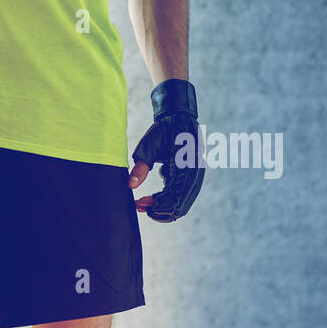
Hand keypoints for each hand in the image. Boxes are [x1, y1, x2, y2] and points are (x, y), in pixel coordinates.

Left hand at [128, 78, 204, 221]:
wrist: (177, 116)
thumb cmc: (163, 130)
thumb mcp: (148, 146)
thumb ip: (140, 167)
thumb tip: (130, 186)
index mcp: (185, 168)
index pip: (173, 200)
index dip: (155, 207)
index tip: (139, 204)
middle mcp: (194, 175)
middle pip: (179, 207)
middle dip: (159, 210)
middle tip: (140, 205)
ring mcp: (196, 176)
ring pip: (182, 204)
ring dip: (164, 206)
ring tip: (146, 201)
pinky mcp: (192, 176)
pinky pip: (183, 195)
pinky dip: (169, 198)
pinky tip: (156, 192)